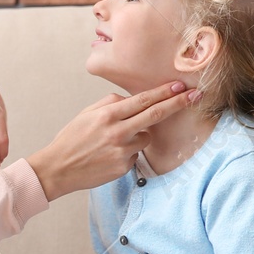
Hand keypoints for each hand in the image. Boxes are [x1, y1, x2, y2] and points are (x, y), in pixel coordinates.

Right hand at [26, 81, 199, 200]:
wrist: (58, 169)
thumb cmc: (72, 139)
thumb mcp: (87, 114)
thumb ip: (110, 103)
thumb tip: (131, 100)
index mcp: (107, 115)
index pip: (143, 100)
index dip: (164, 92)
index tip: (180, 85)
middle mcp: (118, 132)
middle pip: (155, 115)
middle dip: (177, 103)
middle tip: (194, 95)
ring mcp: (122, 151)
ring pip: (145, 137)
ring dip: (138, 135)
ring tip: (113, 142)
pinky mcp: (124, 167)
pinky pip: (136, 154)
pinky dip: (128, 152)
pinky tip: (109, 155)